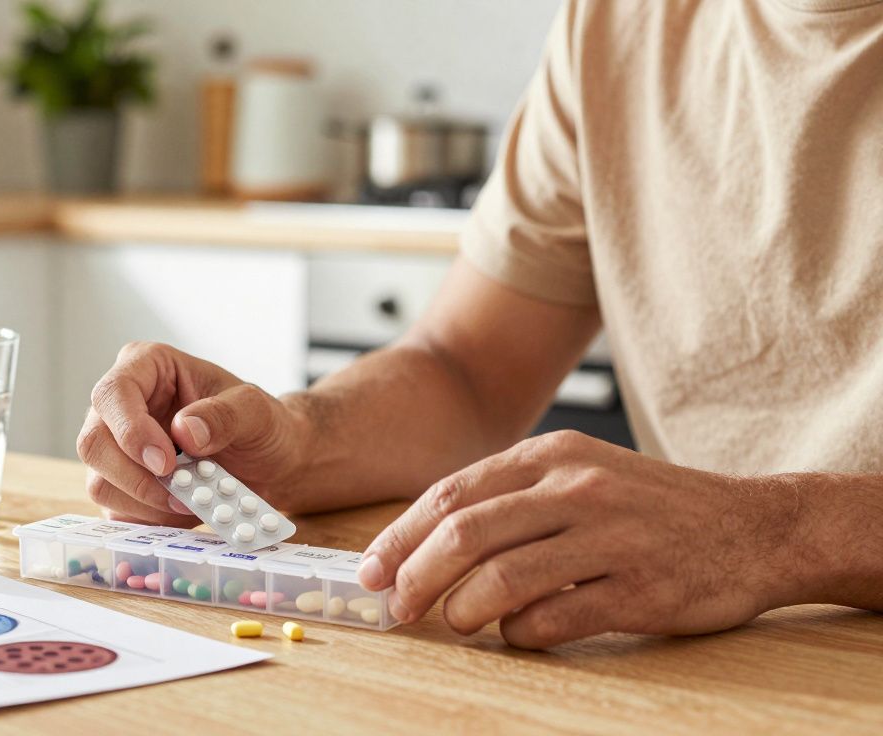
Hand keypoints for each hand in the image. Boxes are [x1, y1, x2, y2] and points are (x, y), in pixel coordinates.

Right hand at [77, 342, 309, 525]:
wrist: (269, 462)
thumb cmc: (260, 424)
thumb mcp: (256, 411)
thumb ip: (224, 415)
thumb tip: (184, 430)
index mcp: (146, 366)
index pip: (113, 394)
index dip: (131, 431)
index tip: (166, 463)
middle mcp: (121, 405)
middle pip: (94, 443)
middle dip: (135, 477)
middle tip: (181, 495)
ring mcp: (115, 447)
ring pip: (100, 483)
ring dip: (146, 503)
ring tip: (192, 502)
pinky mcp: (121, 485)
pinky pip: (116, 511)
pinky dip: (149, 520)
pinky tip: (183, 512)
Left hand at [358, 430, 806, 648]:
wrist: (757, 527)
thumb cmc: (652, 506)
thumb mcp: (581, 473)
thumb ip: (512, 498)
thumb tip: (426, 543)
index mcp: (552, 455)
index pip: (451, 493)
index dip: (400, 535)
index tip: (371, 570)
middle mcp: (576, 487)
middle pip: (464, 533)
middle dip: (415, 575)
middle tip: (397, 606)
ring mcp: (609, 537)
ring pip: (501, 577)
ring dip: (461, 610)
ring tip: (456, 623)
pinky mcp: (638, 589)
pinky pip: (554, 618)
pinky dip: (520, 634)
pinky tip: (519, 633)